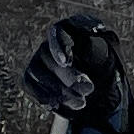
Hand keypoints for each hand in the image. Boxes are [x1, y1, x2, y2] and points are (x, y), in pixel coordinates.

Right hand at [23, 16, 133, 133]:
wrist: (90, 85)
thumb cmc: (97, 65)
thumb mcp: (103, 55)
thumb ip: (98, 44)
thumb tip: (97, 29)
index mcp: (68, 31)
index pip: (58, 32)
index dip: (59, 46)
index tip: (66, 61)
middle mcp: (49, 43)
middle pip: (48, 55)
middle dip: (68, 76)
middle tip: (88, 89)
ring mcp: (37, 60)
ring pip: (39, 73)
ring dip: (60, 91)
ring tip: (81, 102)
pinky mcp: (31, 77)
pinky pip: (30, 85)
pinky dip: (43, 96)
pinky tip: (56, 104)